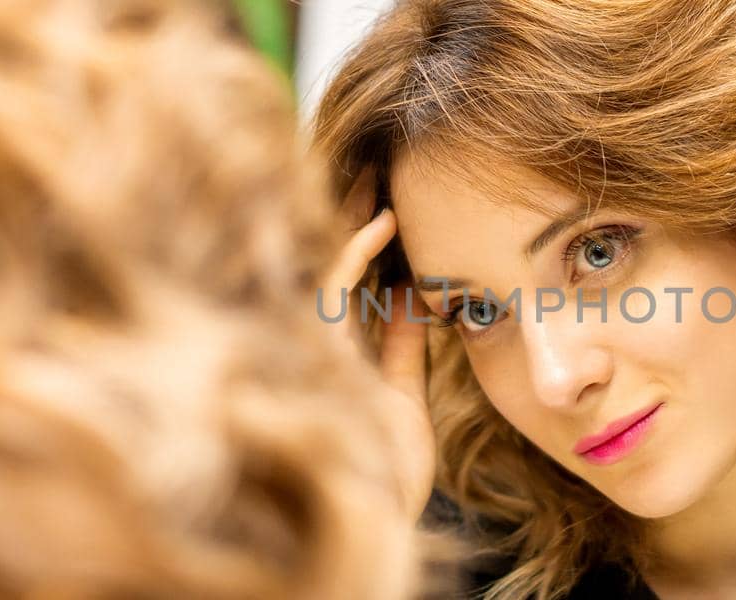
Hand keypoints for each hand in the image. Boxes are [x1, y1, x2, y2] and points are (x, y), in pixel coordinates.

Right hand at [319, 169, 434, 515]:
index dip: (365, 239)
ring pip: (328, 270)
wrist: (378, 524)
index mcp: (341, 353)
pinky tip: (383, 223)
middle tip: (376, 168)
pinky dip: (357, 255)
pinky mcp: (323, 359)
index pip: (350, 283)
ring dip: (352, 222)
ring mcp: (317, 350)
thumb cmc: (388, 472)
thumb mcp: (404, 396)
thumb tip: (418, 292)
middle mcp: (322, 347)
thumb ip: (403, 346)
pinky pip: (334, 295)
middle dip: (350, 218)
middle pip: (333, 268)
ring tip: (379, 178)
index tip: (389, 196)